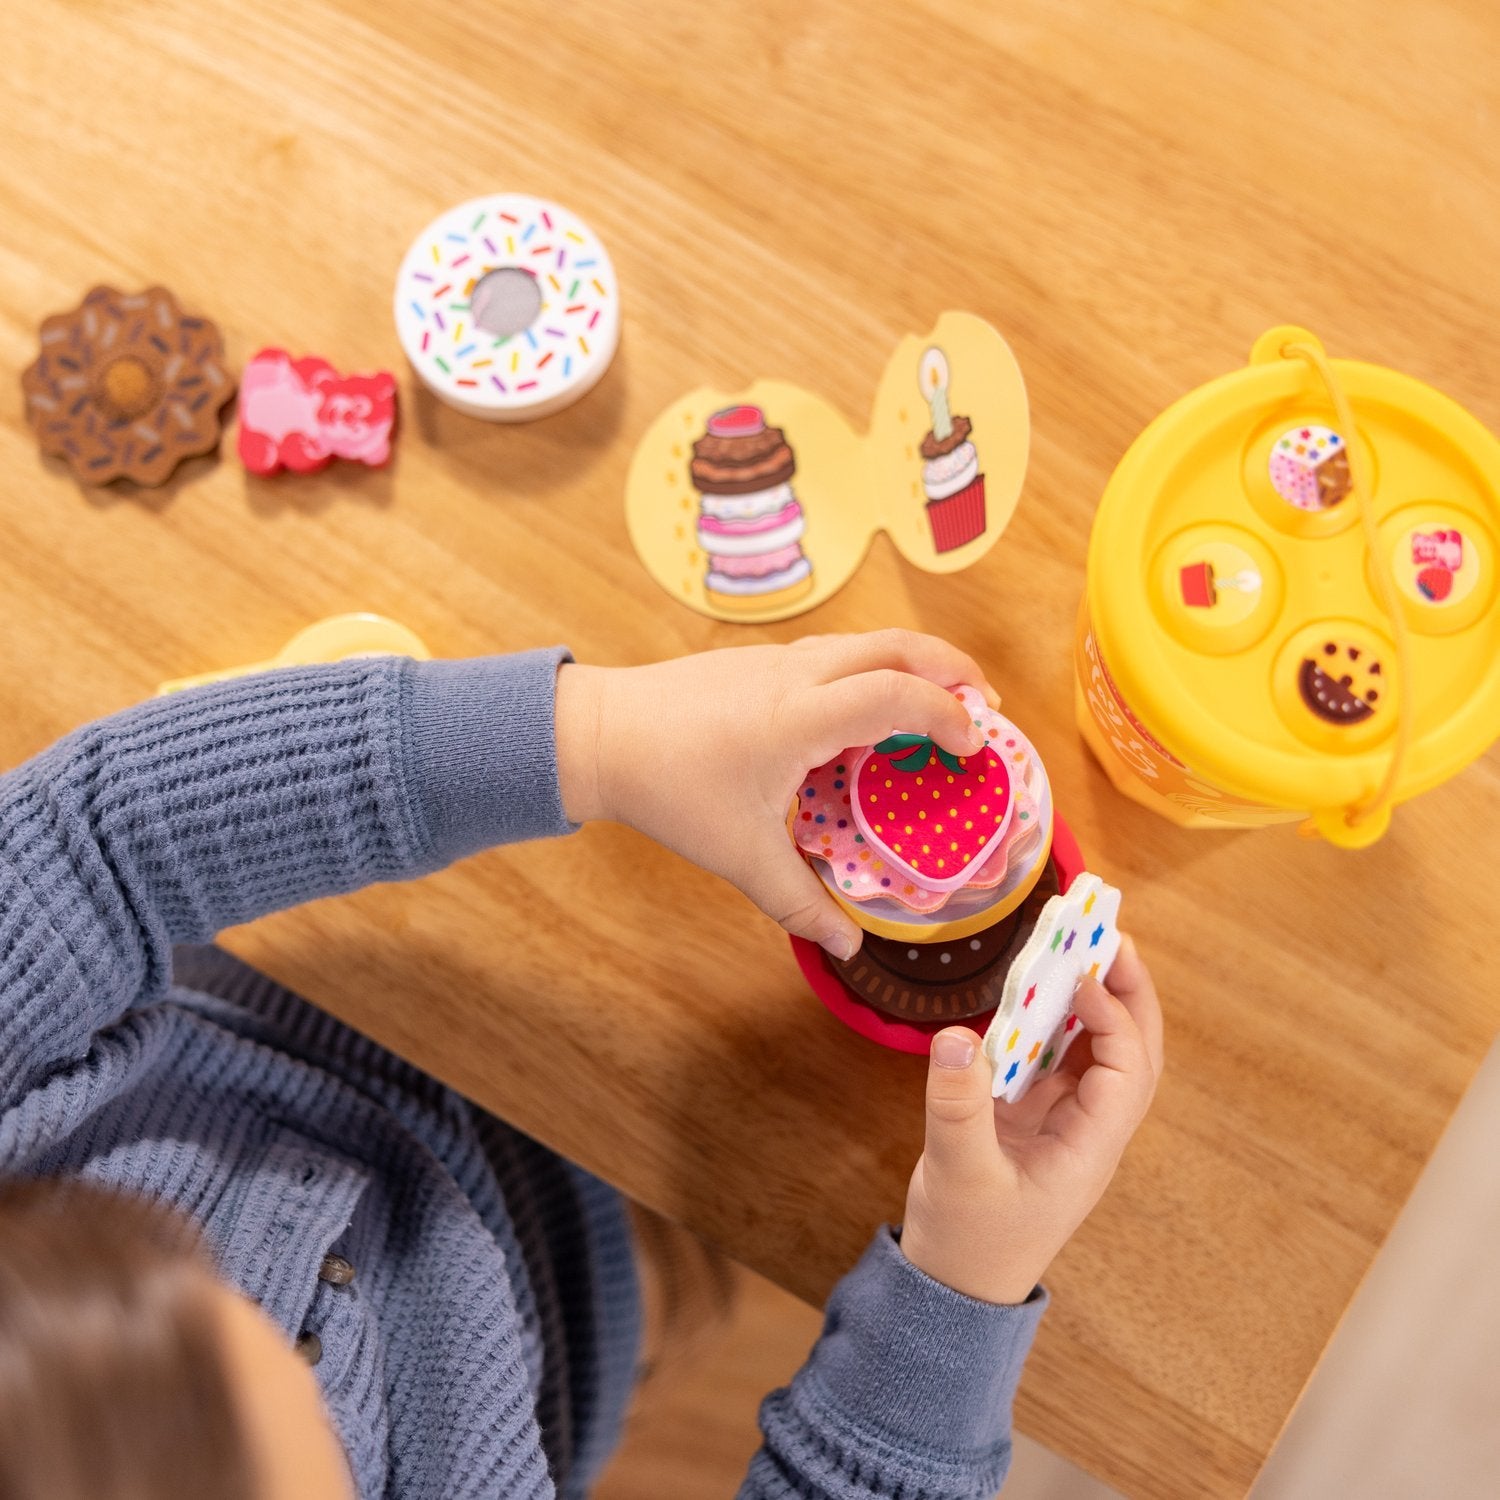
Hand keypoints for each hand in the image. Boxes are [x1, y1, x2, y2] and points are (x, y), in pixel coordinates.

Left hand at [553, 630, 997, 957]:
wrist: (596, 733)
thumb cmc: (667, 788)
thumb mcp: (738, 855)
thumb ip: (798, 903)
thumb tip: (847, 947)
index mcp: (800, 716)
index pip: (898, 695)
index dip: (948, 716)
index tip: (975, 746)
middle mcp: (796, 674)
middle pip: (898, 645)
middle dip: (953, 668)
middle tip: (984, 705)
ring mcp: (776, 659)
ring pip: (865, 640)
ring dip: (913, 661)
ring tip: (937, 701)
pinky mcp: (757, 658)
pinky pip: (834, 650)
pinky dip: (872, 667)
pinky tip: (865, 706)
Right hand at [898, 935, 1162, 1304]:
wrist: (955, 1288)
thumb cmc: (968, 1242)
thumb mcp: (959, 1174)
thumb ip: (958, 1106)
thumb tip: (955, 1036)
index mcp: (1090, 1149)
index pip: (1124, 1070)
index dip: (1111, 1017)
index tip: (1079, 976)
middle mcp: (1091, 1131)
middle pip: (1133, 1054)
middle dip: (1129, 994)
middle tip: (1110, 935)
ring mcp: (1066, 1124)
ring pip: (1100, 1052)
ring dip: (1097, 1000)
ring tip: (1082, 945)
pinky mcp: (1037, 1118)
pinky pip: (1060, 1059)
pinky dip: (1056, 1019)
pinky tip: (1036, 989)